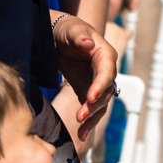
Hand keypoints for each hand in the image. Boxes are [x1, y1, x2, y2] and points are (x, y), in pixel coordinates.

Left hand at [52, 13, 117, 140]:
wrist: (54, 34)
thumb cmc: (65, 28)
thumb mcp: (70, 28)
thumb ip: (79, 35)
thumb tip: (89, 44)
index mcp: (104, 52)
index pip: (107, 71)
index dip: (101, 85)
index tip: (90, 97)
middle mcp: (105, 68)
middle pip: (106, 90)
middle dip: (95, 105)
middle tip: (80, 117)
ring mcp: (96, 80)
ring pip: (101, 102)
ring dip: (93, 117)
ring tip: (81, 130)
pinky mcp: (86, 89)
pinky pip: (91, 107)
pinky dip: (88, 120)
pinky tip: (82, 134)